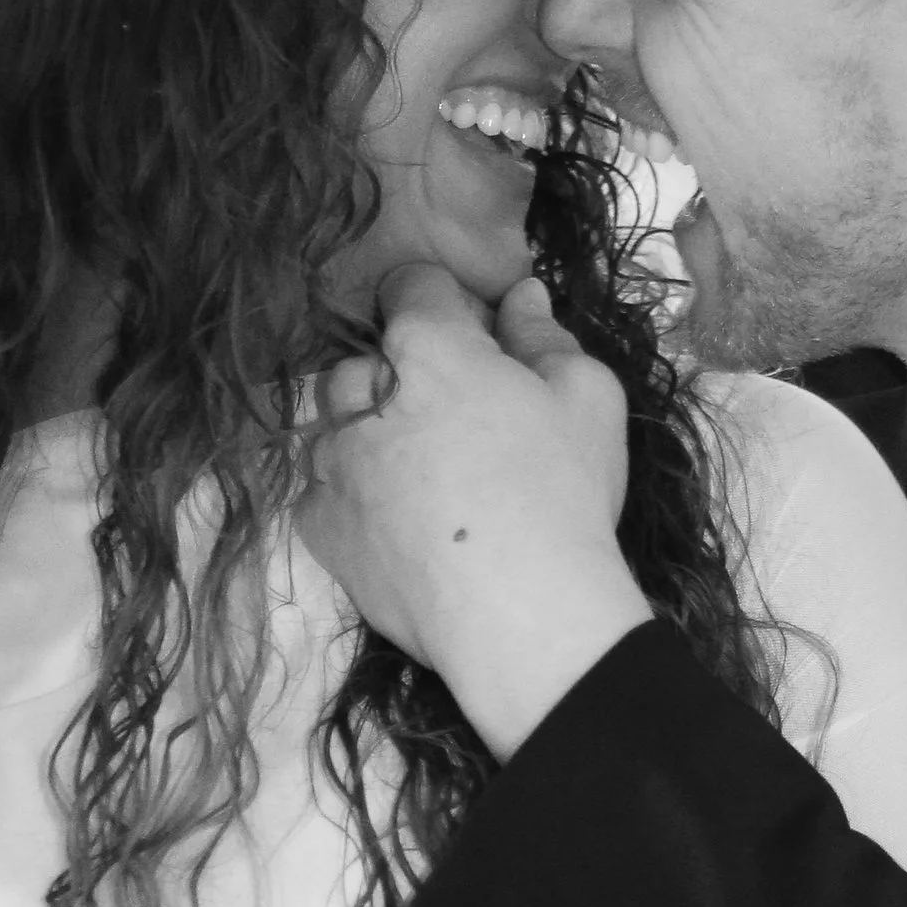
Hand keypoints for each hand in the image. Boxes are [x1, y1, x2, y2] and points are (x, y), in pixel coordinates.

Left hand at [299, 268, 652, 757]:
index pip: (410, 287)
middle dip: (402, 375)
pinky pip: (325, 489)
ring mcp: (330, 464)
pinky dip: (355, 496)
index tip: (476, 342)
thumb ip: (544, 336)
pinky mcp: (319, 526)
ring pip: (337, 426)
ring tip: (428, 480)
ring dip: (371, 436)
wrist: (521, 620)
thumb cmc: (564, 497)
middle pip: (367, 360)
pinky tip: (404, 523)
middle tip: (459, 420)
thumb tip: (520, 296)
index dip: (445, 306)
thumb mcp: (587, 398)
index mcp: (427, 347)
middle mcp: (361, 396)